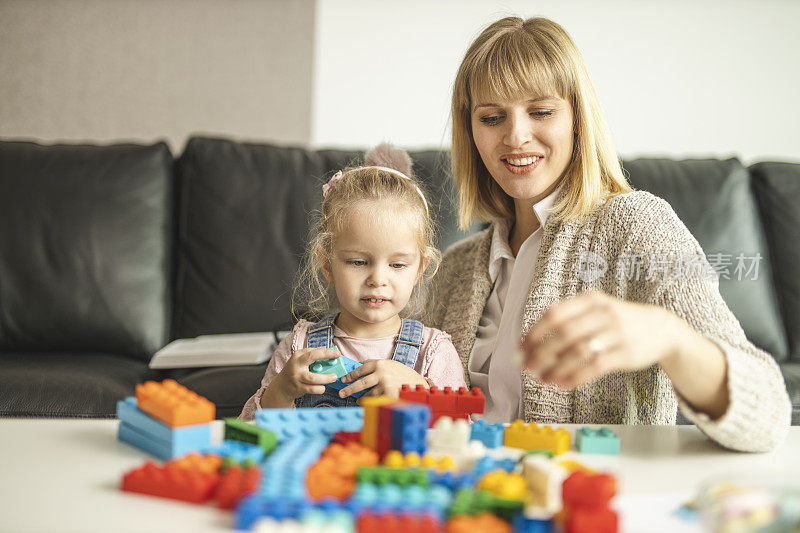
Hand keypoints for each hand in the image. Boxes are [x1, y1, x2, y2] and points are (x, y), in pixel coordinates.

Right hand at [273, 347, 340, 399]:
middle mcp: (296, 364)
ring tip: (333, 377)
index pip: (314, 351)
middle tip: (337, 361)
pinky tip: (323, 387)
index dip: (327, 352)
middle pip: (312, 358)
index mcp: (298, 355)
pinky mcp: (299, 388)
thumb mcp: (301, 360)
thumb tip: (328, 351)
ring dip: (326, 378)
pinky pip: (313, 389)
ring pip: (314, 378)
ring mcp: (297, 377)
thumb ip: (312, 355)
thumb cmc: (295, 370)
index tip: (337, 353)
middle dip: (326, 358)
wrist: (282, 386)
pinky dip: (320, 388)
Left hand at [338, 359, 427, 398]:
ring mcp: (385, 385)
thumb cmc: (403, 374)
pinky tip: (370, 403)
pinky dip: (372, 402)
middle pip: (361, 382)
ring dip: (362, 398)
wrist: (418, 383)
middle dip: (349, 389)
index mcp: (380, 363)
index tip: (344, 379)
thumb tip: (359, 367)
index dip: (351, 375)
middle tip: (342, 393)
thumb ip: (376, 366)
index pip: (361, 369)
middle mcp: (381, 373)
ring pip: (368, 394)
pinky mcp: (389, 395)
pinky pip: (376, 400)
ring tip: (358, 400)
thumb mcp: (390, 364)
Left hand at [520, 291, 680, 388]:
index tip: (521, 348)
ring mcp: (616, 333)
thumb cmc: (618, 322)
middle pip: (564, 333)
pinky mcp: (626, 353)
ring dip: (557, 367)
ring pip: (578, 351)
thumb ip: (567, 324)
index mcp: (590, 300)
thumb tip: (531, 347)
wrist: (661, 330)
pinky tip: (564, 384)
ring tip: (544, 379)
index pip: (554, 314)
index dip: (534, 332)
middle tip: (527, 366)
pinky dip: (577, 376)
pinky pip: (596, 366)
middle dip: (541, 352)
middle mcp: (603, 313)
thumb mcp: (595, 311)